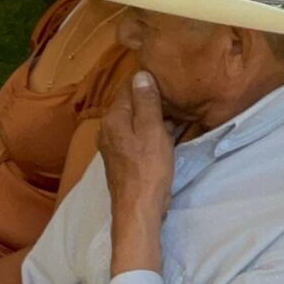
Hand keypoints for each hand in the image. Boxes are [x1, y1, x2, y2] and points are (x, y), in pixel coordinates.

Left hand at [100, 73, 175, 272]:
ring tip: (174, 113)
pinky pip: (136, 137)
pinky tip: (165, 136)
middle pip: (130, 105)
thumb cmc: (148, 168)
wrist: (138, 209)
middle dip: (150, 99)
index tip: (168, 77)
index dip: (147, 81)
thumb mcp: (153, 130)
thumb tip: (141, 74)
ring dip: (152, 117)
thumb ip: (146, 102)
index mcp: (113, 118)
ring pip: (134, 122)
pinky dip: (149, 133)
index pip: (128, 87)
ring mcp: (113, 146)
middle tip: (175, 95)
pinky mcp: (122, 160)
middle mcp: (108, 130)